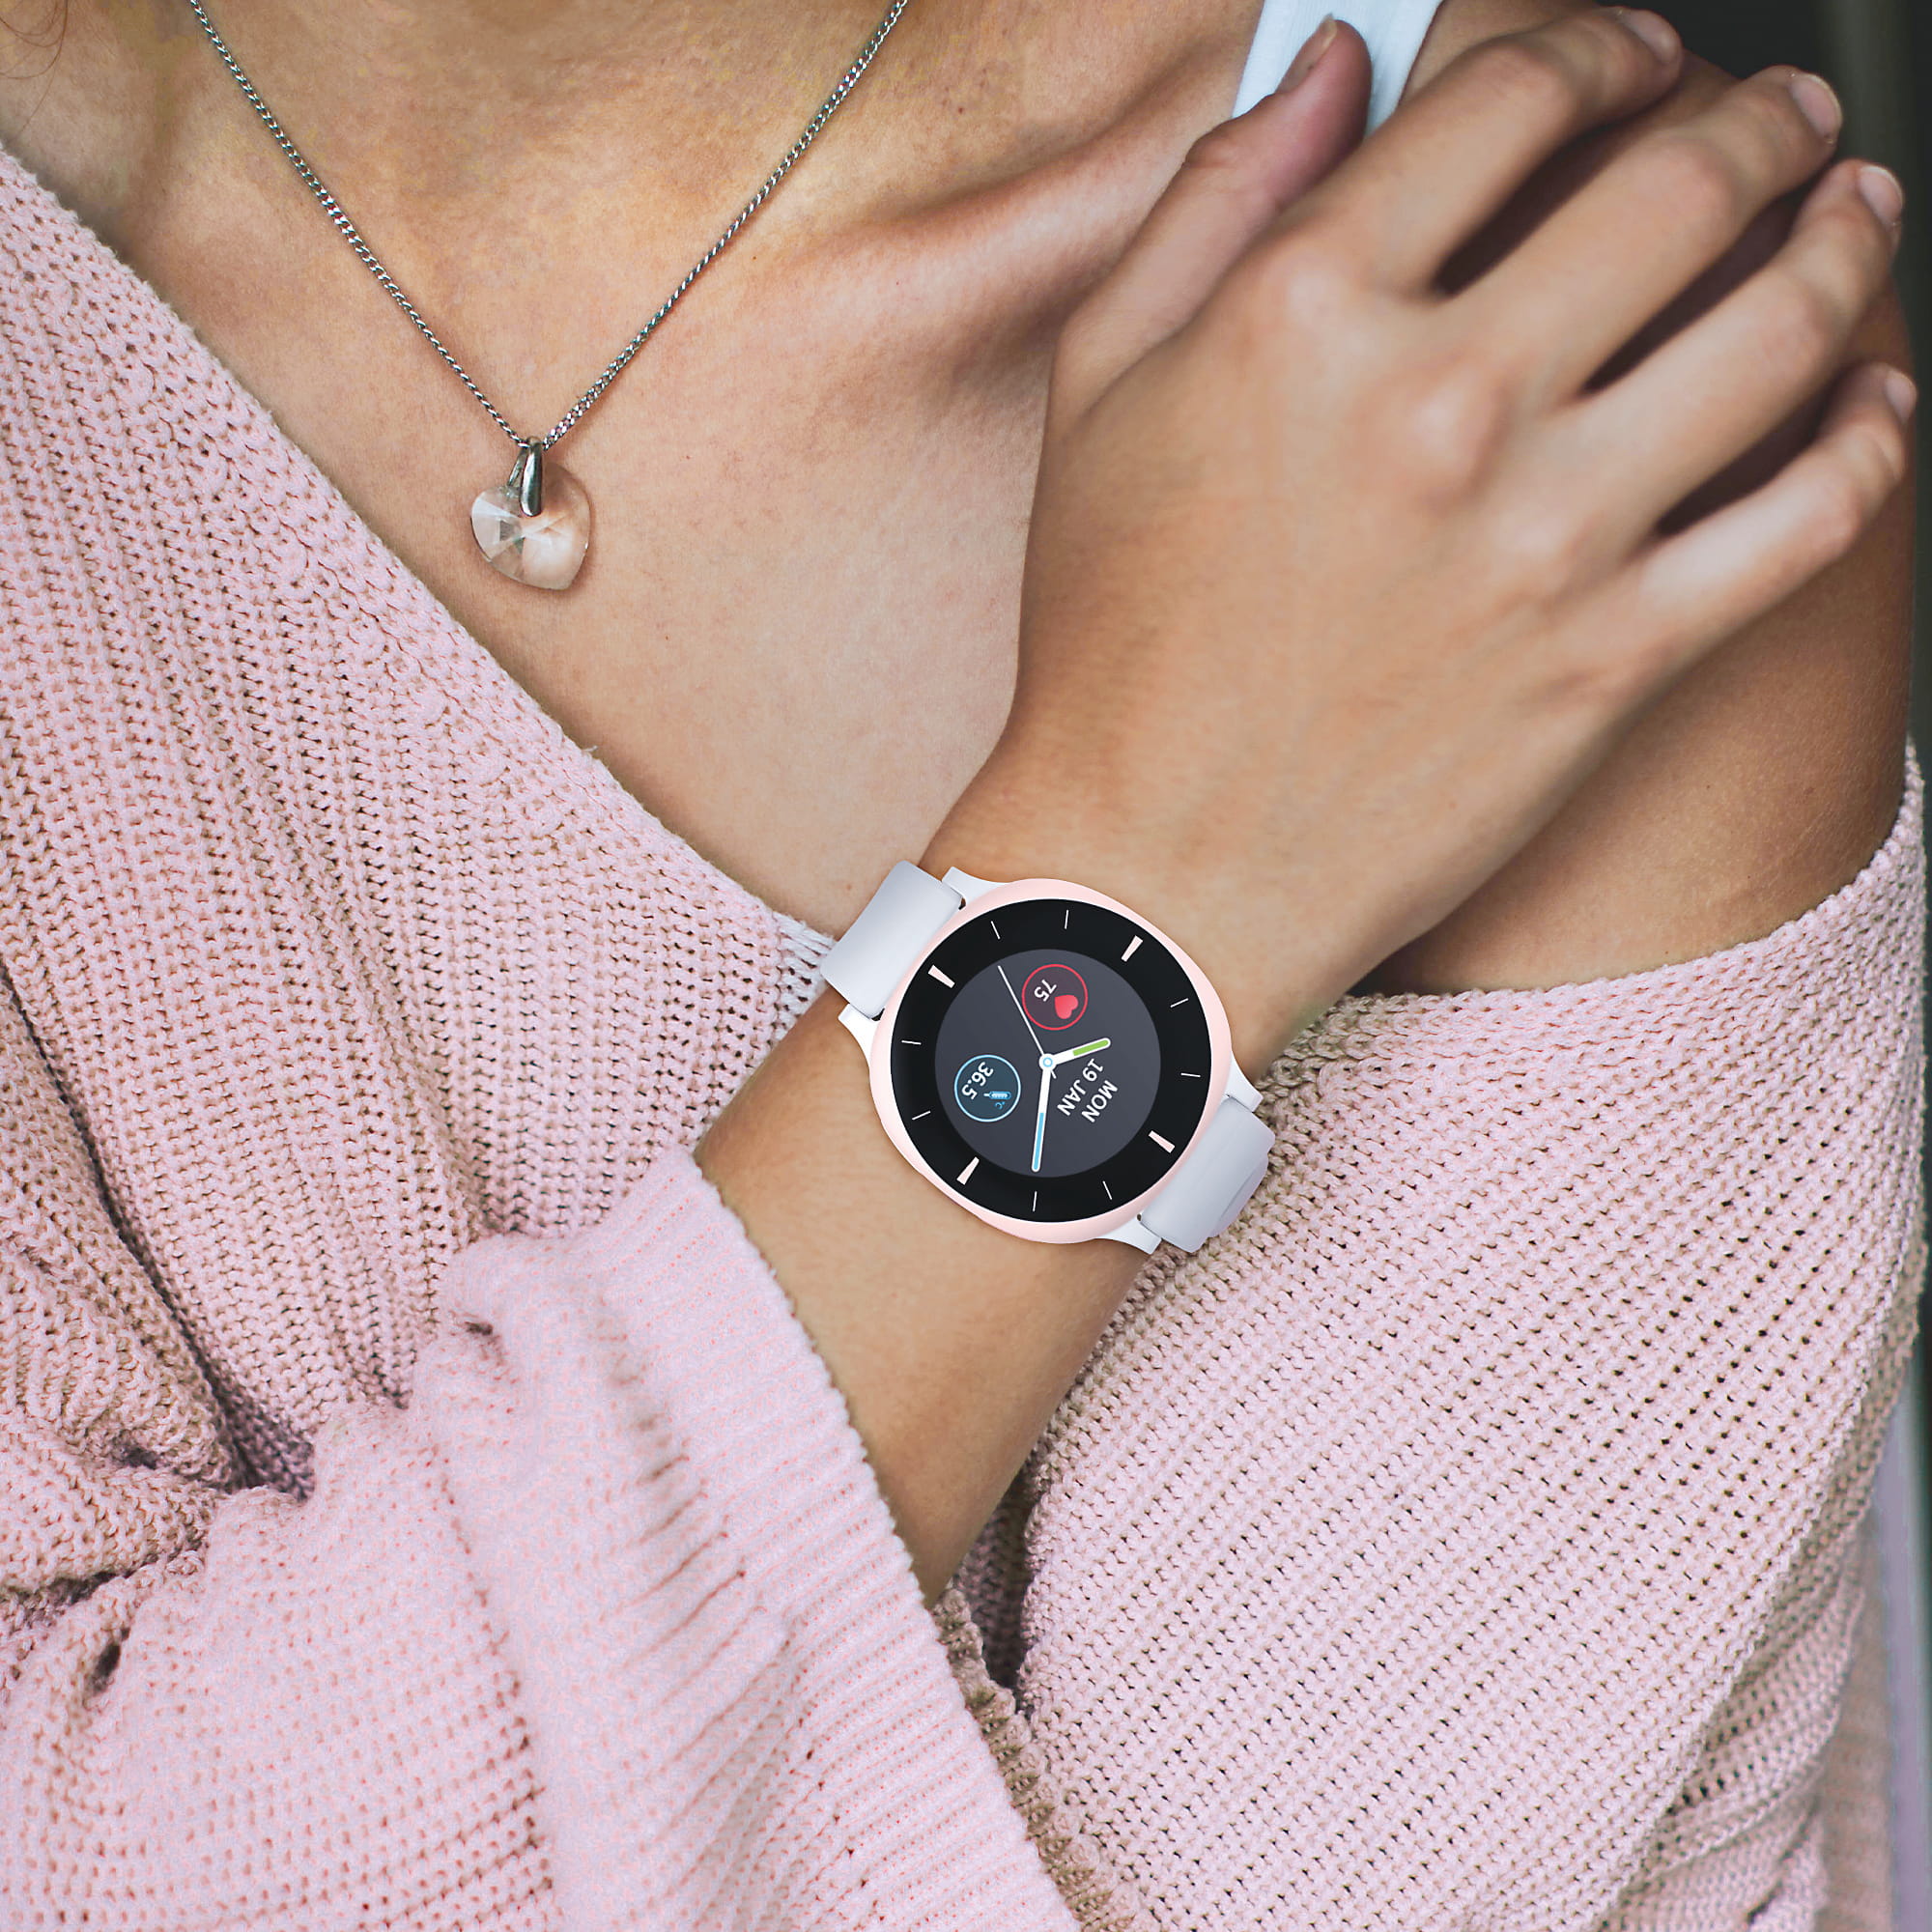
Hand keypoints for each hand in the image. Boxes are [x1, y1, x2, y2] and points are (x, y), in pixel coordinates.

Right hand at [929, 8, 1910, 1072]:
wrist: (1153, 869)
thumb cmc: (1113, 643)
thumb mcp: (1101, 392)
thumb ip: (1209, 203)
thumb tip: (1325, 63)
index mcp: (1304, 314)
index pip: (1509, 98)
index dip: (1595, 43)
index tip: (1625, 55)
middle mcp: (1439, 405)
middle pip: (1676, 184)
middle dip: (1752, 116)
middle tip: (1776, 111)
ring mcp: (1542, 538)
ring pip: (1779, 327)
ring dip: (1845, 235)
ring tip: (1853, 206)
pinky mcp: (1612, 661)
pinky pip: (1809, 517)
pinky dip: (1870, 438)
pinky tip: (1874, 399)